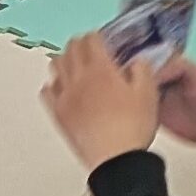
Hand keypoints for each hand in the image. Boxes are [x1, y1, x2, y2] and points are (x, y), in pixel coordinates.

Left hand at [42, 32, 161, 170]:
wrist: (116, 160)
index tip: (104, 40)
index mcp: (101, 69)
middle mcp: (79, 79)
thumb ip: (142, 69)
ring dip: (65, 60)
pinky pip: (46, 92)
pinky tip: (62, 89)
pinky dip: (52, 85)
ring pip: (55, 65)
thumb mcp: (149, 92)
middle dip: (81, 44)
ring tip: (76, 66)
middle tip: (91, 49)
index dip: (98, 36)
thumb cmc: (132, 127)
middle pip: (71, 47)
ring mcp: (65, 96)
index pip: (91, 39)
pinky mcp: (59, 115)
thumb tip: (136, 61)